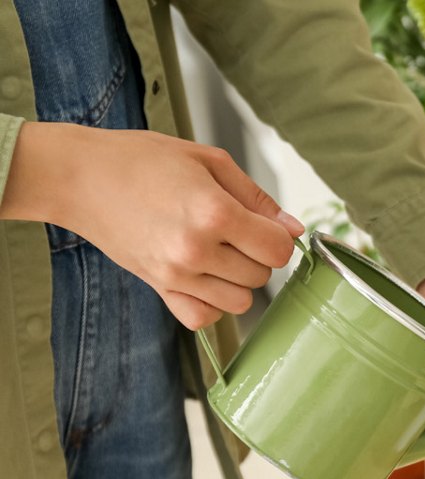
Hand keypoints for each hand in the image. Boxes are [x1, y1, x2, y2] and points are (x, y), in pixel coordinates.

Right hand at [0, 122, 303, 329]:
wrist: (78, 176)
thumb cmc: (141, 160)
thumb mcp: (208, 161)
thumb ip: (257, 197)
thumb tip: (293, 229)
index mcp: (214, 213)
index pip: (278, 250)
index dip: (277, 237)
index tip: (263, 226)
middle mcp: (196, 249)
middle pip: (261, 277)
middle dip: (256, 255)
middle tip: (231, 231)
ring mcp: (176, 274)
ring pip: (239, 302)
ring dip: (236, 280)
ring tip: (215, 251)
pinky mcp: (158, 288)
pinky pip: (203, 318)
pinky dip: (210, 304)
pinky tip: (202, 277)